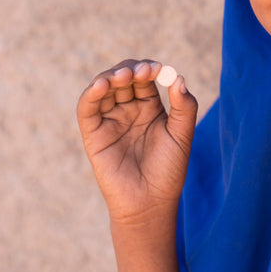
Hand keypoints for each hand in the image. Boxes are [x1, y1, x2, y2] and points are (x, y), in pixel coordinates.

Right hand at [77, 60, 198, 223]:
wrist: (150, 202)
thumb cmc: (169, 170)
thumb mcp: (182, 135)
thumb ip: (184, 107)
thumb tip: (178, 77)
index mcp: (149, 106)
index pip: (145, 77)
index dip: (148, 69)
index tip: (157, 69)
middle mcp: (127, 109)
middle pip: (123, 78)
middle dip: (130, 70)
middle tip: (141, 71)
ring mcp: (109, 119)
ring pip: (104, 88)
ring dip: (111, 77)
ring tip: (123, 77)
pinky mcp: (93, 133)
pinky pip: (87, 108)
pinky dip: (90, 94)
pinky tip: (101, 86)